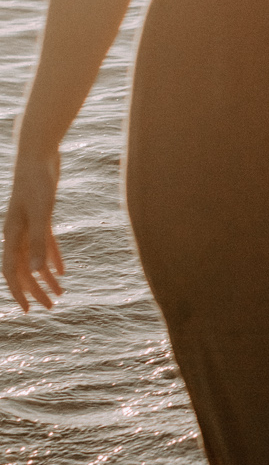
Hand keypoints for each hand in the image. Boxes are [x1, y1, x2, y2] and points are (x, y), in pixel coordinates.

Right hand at [3, 149, 64, 311]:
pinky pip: (45, 244)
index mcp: (11, 234)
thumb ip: (38, 243)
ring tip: (60, 294)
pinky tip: (62, 272)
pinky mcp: (41, 217)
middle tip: (50, 307)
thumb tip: (34, 273)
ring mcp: (28, 225)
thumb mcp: (41, 215)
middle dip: (35, 290)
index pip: (10, 271)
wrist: (38, 154)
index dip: (18, 292)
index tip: (28, 310)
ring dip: (45, 277)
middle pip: (23, 268)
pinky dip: (52, 258)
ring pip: (34, 258)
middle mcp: (16, 232)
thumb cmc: (37, 182)